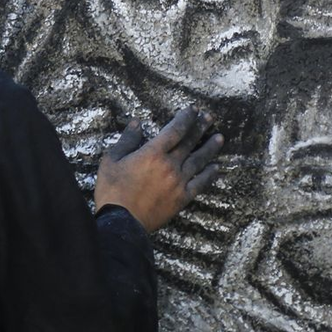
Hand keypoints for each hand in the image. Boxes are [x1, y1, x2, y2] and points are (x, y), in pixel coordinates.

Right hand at [93, 107, 222, 233]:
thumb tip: (137, 123)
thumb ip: (127, 140)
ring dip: (209, 148)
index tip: (192, 109)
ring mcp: (178, 182)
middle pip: (189, 142)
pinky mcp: (182, 198)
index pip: (174, 130)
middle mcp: (169, 165)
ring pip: (198, 161)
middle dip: (200, 127)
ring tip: (219, 138)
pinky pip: (200, 184)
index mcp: (152, 153)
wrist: (122, 221)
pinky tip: (216, 168)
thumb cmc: (113, 189)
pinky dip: (209, 175)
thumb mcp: (112, 160)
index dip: (185, 118)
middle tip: (209, 117)